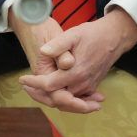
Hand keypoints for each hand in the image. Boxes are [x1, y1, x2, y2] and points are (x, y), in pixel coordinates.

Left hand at [18, 9, 136, 112]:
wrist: (114, 38)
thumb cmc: (92, 35)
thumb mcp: (73, 34)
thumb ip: (58, 45)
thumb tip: (43, 51)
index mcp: (75, 72)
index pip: (49, 85)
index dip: (34, 83)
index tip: (22, 79)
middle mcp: (82, 84)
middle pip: (56, 98)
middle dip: (39, 95)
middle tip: (26, 87)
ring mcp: (88, 87)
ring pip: (66, 102)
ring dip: (50, 97)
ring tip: (35, 90)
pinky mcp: (92, 87)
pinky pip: (76, 99)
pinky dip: (63, 99)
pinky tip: (53, 92)